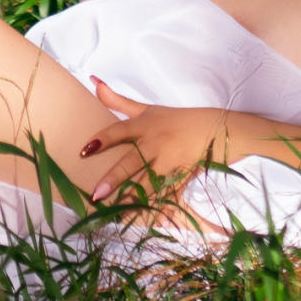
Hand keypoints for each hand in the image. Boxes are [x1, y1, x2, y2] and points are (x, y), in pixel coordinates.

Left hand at [78, 77, 234, 205]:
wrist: (216, 129)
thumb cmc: (176, 119)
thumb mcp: (148, 108)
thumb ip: (118, 100)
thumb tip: (94, 82)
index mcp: (144, 125)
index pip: (118, 131)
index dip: (102, 140)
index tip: (84, 151)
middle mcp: (155, 143)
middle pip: (132, 162)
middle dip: (114, 178)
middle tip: (97, 194)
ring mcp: (169, 160)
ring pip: (148, 182)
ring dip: (132, 198)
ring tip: (117, 213)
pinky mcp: (181, 174)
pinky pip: (166, 193)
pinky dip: (156, 207)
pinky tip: (143, 218)